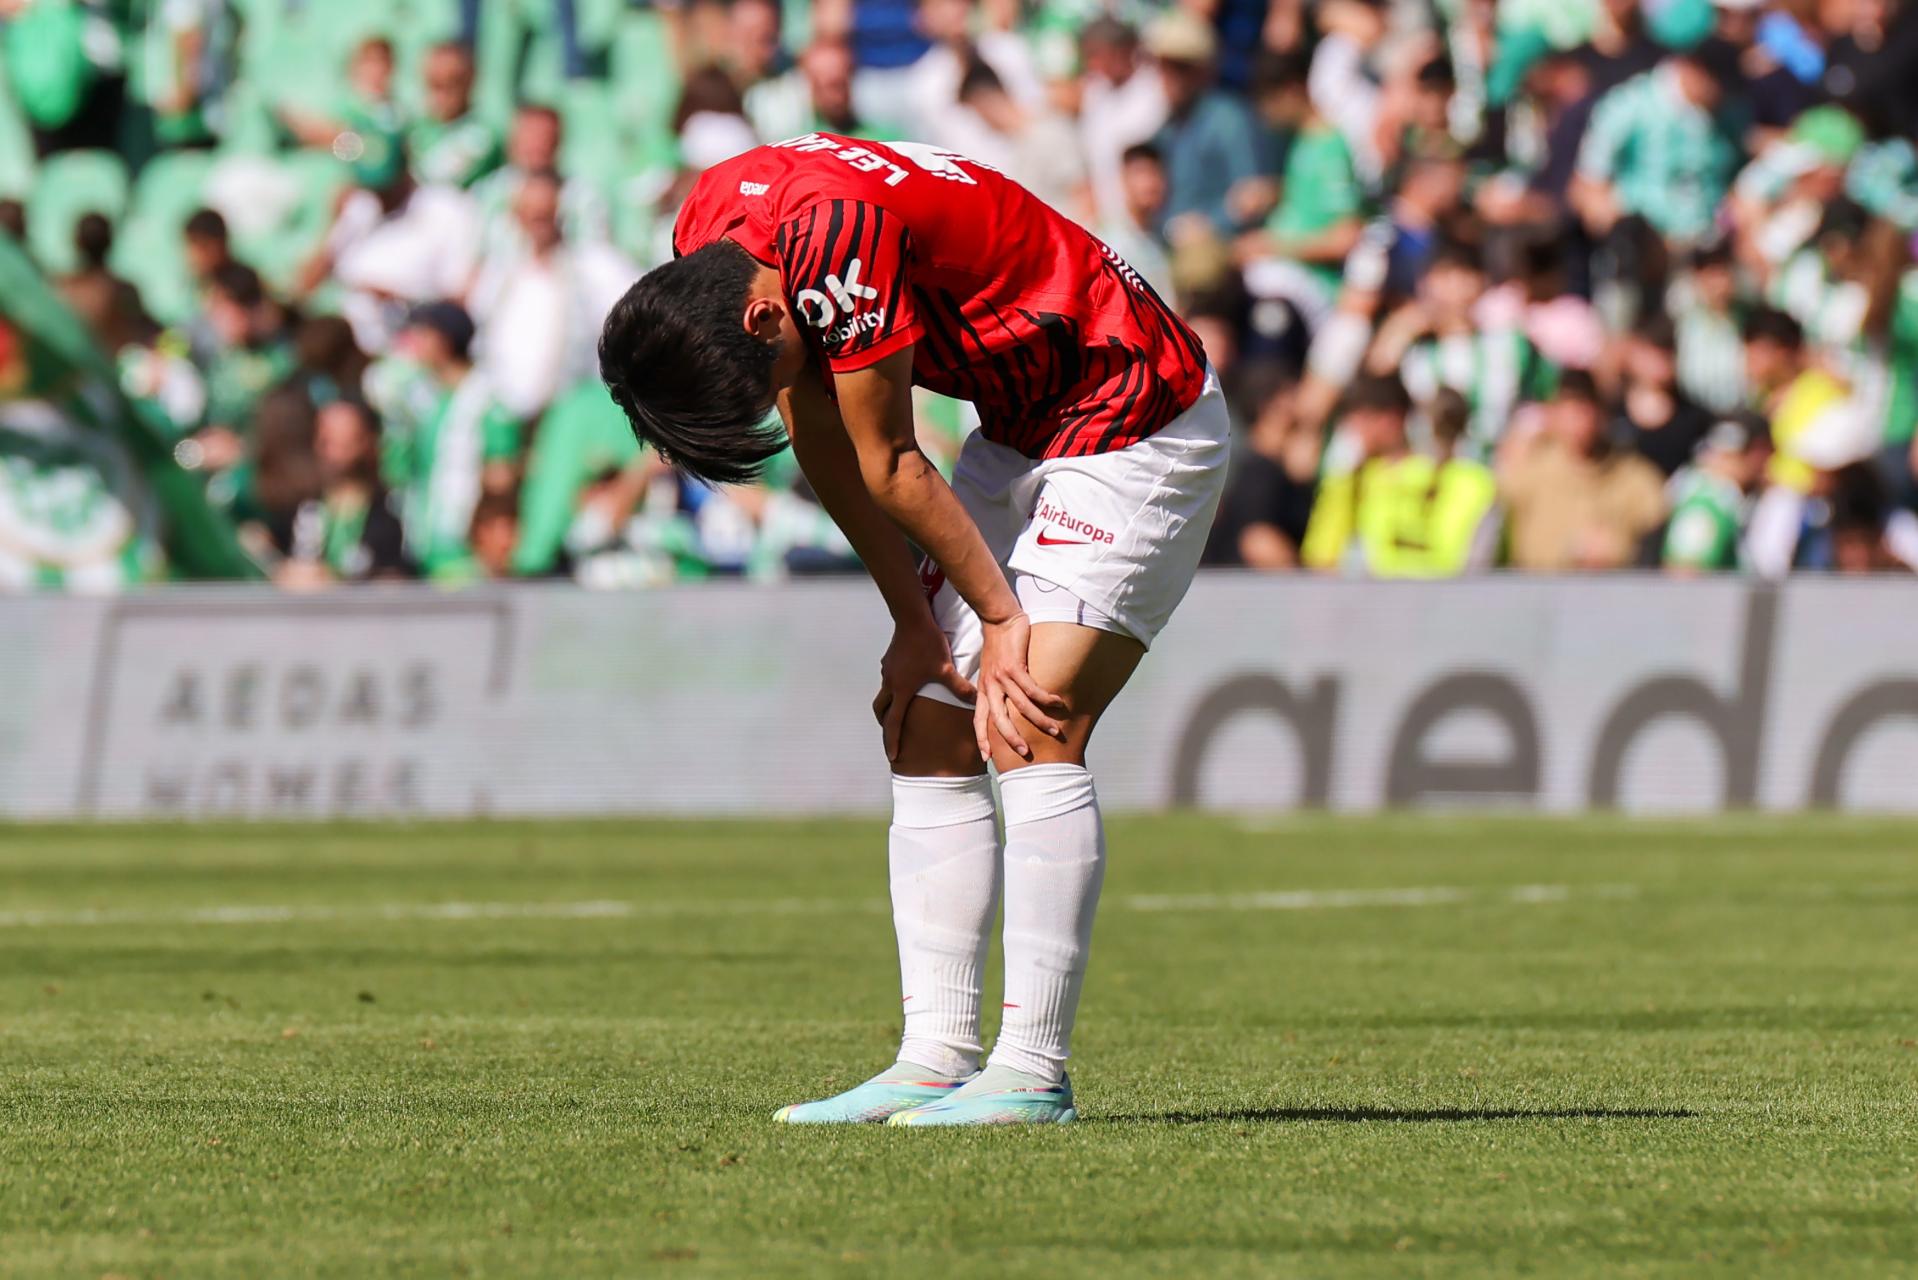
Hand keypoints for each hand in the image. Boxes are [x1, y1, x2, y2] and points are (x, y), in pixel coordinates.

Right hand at [872, 613, 973, 760]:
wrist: (912, 618)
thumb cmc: (928, 644)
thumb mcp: (947, 668)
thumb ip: (960, 687)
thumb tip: (977, 702)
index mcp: (902, 691)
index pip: (893, 723)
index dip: (893, 742)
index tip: (894, 757)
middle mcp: (890, 683)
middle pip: (880, 711)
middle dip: (885, 725)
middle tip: (892, 736)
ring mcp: (887, 671)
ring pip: (883, 694)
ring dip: (888, 706)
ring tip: (899, 712)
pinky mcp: (889, 661)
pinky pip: (889, 680)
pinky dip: (894, 689)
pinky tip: (907, 684)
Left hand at [974, 612, 1066, 761]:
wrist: (999, 620)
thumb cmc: (998, 646)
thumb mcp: (991, 671)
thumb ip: (996, 689)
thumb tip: (1005, 705)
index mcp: (984, 689)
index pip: (979, 719)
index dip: (982, 738)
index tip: (987, 758)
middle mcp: (991, 686)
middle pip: (999, 720)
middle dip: (1012, 739)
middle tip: (1025, 753)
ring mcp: (1002, 677)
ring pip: (1022, 706)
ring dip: (1039, 720)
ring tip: (1055, 730)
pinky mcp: (1015, 666)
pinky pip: (1032, 688)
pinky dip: (1046, 698)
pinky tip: (1058, 703)